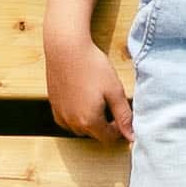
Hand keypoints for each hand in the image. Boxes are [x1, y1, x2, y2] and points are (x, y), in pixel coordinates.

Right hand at [35, 10, 127, 140]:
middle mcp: (72, 123)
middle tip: (110, 104)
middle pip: (93, 134)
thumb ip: (124, 116)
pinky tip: (81, 98)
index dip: (118, 129)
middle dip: (104, 125)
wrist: (65, 48)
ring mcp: (60, 114)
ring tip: (97, 100)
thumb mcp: (115, 90)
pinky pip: (66, 119)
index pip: (108, 138)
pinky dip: (75, 115)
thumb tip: (132, 137)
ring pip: (78, 127)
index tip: (121, 114)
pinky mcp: (53, 105)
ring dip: (89, 121)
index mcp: (89, 121)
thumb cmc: (93, 66)